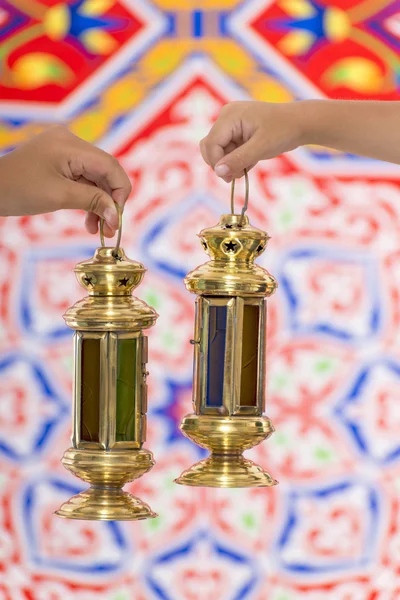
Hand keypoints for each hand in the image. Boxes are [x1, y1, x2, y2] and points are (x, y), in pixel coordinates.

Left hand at [0, 125, 131, 236]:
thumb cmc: (18, 189)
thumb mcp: (59, 197)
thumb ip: (93, 202)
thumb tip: (117, 215)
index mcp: (70, 145)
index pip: (111, 166)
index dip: (120, 193)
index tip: (117, 218)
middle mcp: (71, 143)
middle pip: (105, 173)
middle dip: (110, 202)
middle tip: (110, 230)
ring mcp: (66, 151)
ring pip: (96, 179)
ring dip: (100, 204)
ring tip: (98, 230)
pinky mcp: (61, 162)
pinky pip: (84, 180)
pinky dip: (88, 199)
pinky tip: (88, 220)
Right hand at [200, 101, 303, 181]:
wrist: (300, 123)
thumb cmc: (283, 131)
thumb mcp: (261, 148)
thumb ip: (238, 160)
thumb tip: (218, 172)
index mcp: (229, 116)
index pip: (211, 143)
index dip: (217, 163)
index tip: (230, 177)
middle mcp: (226, 117)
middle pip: (210, 147)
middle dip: (222, 164)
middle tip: (238, 176)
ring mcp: (230, 123)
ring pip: (219, 151)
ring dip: (230, 163)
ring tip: (248, 167)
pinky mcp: (236, 131)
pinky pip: (228, 150)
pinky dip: (236, 160)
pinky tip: (250, 161)